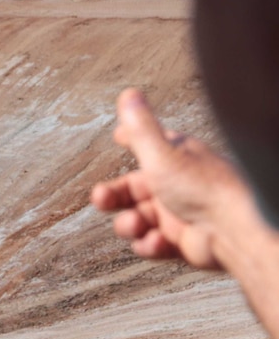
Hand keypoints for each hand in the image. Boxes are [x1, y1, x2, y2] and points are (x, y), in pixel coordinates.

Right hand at [91, 88, 247, 269]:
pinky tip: (157, 242)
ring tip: (137, 226)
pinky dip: (148, 245)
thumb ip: (141, 127)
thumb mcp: (162, 153)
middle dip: (113, 196)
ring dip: (129, 224)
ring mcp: (178, 214)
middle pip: (131, 189)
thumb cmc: (203, 189)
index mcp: (174, 158)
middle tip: (102, 199)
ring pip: (137, 218)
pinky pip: (152, 244)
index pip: (147, 144)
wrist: (235, 232)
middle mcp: (175, 184)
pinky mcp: (181, 242)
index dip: (130, 140)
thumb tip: (129, 93)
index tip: (117, 137)